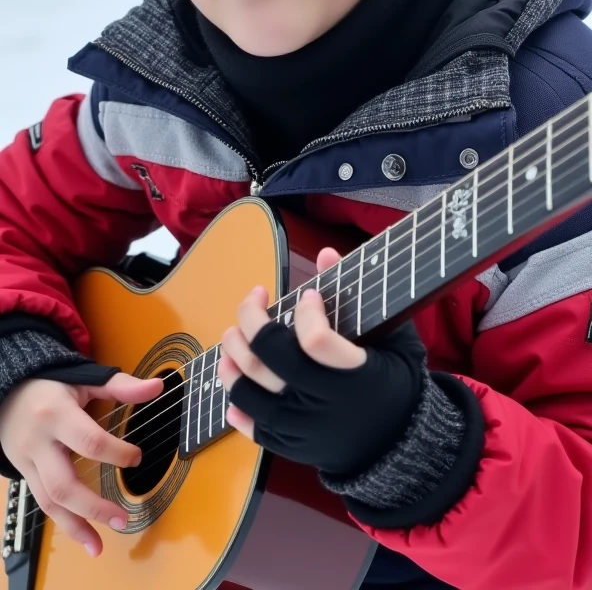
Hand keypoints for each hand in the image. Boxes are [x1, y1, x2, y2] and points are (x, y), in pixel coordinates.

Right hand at [0, 371, 162, 556]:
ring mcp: (27, 462)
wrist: (8, 392)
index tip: (137, 458)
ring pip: (49, 502)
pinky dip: (63, 523)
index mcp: (56, 413)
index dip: (116, 453)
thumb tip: (157, 387)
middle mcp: (39, 442)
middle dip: (94, 507)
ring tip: (100, 545)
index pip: (89, 441)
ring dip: (76, 527)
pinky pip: (42, 504)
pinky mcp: (24, 475)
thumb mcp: (84, 378)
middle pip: (63, 484)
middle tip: (123, 519)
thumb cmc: (52, 384)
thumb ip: (120, 386)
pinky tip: (83, 536)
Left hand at [218, 248, 425, 475]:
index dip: (306, 312)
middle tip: (254, 299)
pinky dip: (234, 399)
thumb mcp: (395, 340)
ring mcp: (298, 427)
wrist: (397, 450)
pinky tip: (235, 374)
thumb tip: (325, 253)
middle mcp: (320, 404)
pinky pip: (248, 423)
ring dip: (231, 354)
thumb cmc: (395, 384)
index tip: (308, 295)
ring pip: (246, 389)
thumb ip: (360, 297)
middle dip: (250, 320)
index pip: (315, 341)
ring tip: (235, 333)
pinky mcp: (286, 444)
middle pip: (266, 358)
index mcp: (353, 376)